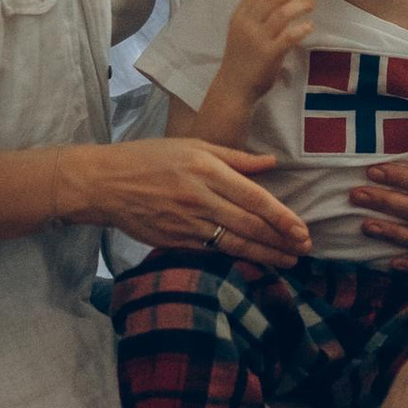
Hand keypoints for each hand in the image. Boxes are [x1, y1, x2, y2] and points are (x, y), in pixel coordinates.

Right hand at [96, 139, 307, 269]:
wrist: (103, 183)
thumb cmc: (148, 158)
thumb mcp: (192, 145)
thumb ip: (235, 157)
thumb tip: (272, 164)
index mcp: (206, 169)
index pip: (254, 197)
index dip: (281, 216)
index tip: (301, 230)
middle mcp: (199, 197)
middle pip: (249, 224)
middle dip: (280, 240)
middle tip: (303, 249)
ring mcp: (186, 223)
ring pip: (233, 243)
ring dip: (264, 254)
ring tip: (287, 261)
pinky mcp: (174, 241)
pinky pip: (211, 252)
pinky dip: (235, 258)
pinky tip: (253, 262)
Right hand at [221, 0, 315, 98]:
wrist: (234, 87)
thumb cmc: (241, 59)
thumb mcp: (241, 31)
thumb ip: (254, 15)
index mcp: (239, 16)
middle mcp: (246, 24)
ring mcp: (257, 39)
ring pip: (282, 13)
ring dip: (300, 5)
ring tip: (310, 4)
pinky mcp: (268, 54)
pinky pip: (288, 36)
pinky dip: (301, 28)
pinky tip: (309, 26)